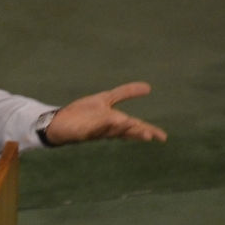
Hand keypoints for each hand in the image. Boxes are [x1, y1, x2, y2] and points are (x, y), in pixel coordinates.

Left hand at [45, 82, 166, 145]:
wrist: (61, 120)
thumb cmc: (83, 113)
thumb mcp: (106, 99)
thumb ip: (125, 93)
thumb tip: (149, 87)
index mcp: (115, 122)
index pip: (135, 127)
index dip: (149, 131)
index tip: (163, 137)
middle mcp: (108, 129)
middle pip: (125, 132)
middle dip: (136, 133)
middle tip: (150, 136)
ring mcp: (95, 131)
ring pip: (111, 131)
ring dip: (121, 128)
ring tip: (132, 124)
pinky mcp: (82, 132)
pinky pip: (94, 130)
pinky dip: (103, 126)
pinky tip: (110, 121)